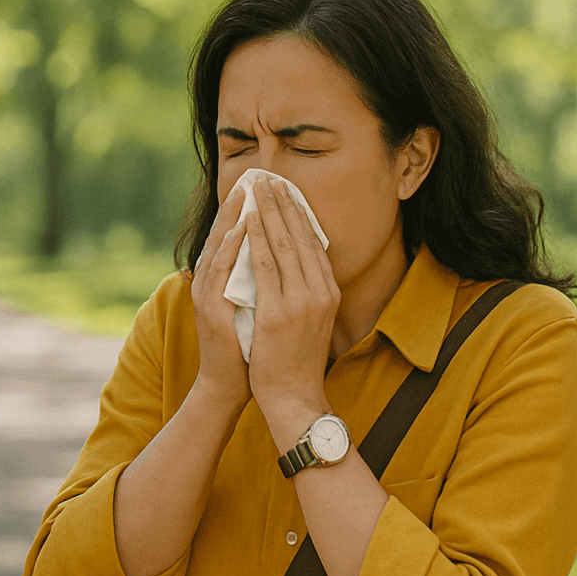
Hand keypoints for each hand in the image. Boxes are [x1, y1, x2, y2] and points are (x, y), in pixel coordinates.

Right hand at [188, 184, 251, 410]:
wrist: (229, 385)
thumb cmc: (246, 347)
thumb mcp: (253, 305)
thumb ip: (258, 279)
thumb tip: (277, 254)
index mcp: (219, 279)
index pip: (232, 236)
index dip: (244, 210)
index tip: (261, 185)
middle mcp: (208, 282)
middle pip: (223, 234)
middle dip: (238, 205)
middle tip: (252, 177)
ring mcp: (206, 295)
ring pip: (219, 248)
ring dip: (231, 218)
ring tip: (245, 193)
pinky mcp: (210, 311)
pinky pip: (220, 273)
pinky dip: (229, 249)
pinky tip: (240, 230)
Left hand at [244, 177, 339, 420]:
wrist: (294, 396)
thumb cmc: (297, 361)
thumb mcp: (313, 320)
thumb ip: (308, 292)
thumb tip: (298, 264)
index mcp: (329, 293)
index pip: (313, 243)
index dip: (299, 214)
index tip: (287, 191)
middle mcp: (320, 292)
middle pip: (299, 236)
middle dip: (284, 204)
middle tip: (270, 178)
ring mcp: (300, 301)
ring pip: (282, 244)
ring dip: (268, 211)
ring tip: (257, 188)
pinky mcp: (278, 312)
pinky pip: (264, 265)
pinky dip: (255, 237)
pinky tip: (247, 218)